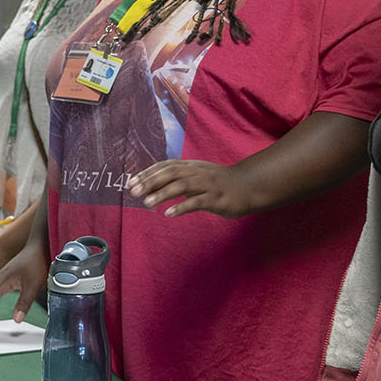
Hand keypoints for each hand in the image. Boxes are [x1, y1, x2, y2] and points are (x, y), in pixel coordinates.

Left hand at [127, 159, 252, 218]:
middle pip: (170, 173)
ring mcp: (207, 185)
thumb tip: (153, 186)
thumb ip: (178, 179)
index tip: (131, 182)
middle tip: (134, 192)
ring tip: (147, 203)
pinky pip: (197, 202)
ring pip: (182, 186)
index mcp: (191, 166)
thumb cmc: (220, 183)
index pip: (165, 166)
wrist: (249, 186)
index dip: (147, 173)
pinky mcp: (216, 198)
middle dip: (150, 181)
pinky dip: (181, 207)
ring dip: (162, 193)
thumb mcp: (198, 177)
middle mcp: (198, 172)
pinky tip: (169, 214)